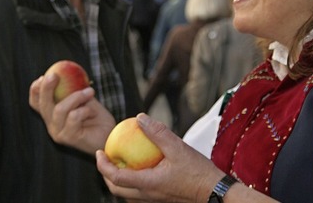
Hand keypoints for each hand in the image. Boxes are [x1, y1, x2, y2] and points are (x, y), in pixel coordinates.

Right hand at [29, 73, 114, 154]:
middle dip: (46, 88)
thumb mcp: (84, 99)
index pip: (36, 103)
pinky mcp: (70, 138)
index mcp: (52, 116)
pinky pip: (73, 117)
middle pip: (42, 105)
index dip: (36, 89)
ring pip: (59, 109)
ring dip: (76, 97)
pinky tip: (93, 112)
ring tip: (90, 92)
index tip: (43, 76)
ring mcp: (59, 133)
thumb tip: (67, 71)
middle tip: (54, 75)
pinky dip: (84, 110)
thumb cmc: (98, 118)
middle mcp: (52, 125)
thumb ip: (74, 90)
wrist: (111, 136)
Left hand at [96, 113, 223, 202]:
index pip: (115, 177)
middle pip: (116, 189)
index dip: (102, 165)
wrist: (214, 192)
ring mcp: (153, 199)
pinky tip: (140, 166)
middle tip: (105, 157)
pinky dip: (132, 179)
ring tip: (120, 160)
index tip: (98, 151)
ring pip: (126, 192)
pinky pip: (138, 192)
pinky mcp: (160, 198)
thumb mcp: (178, 148)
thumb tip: (140, 118)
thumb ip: (158, 133)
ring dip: (118, 178)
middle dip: (105, 174)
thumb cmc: (198, 173)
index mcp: (147, 184)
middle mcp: (147, 196)